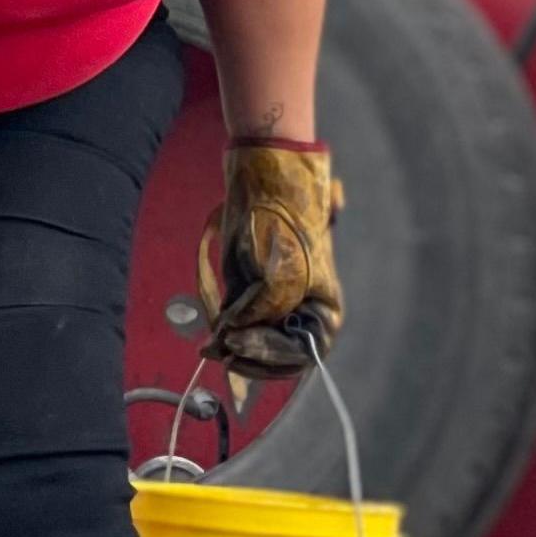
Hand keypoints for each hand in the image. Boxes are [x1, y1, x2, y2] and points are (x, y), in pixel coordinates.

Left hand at [198, 138, 341, 379]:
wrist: (266, 179)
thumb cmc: (283, 221)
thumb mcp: (280, 267)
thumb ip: (263, 305)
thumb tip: (234, 330)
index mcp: (324, 309)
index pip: (303, 351)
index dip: (270, 353)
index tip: (237, 344)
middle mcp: (304, 314)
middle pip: (280, 355)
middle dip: (250, 356)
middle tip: (221, 350)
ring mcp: (279, 307)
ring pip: (259, 344)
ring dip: (236, 350)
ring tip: (211, 346)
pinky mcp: (255, 298)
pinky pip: (244, 328)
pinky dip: (229, 335)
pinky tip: (211, 337)